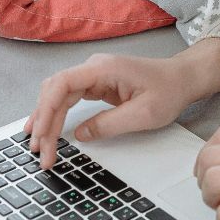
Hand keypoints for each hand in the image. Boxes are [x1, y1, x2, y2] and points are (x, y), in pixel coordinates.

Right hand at [25, 38, 219, 168]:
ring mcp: (93, 75)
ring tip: (37, 144)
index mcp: (103, 69)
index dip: (47, 110)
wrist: (183, 79)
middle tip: (39, 151)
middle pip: (54, 91)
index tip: (41, 135)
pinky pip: (67, 98)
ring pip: (57, 95)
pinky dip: (56, 114)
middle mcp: (93, 68)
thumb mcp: (143, 115)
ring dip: (46, 119)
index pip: (62, 84)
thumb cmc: (169, 90)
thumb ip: (109, 124)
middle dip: (43, 122)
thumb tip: (80, 135)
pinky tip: (45, 128)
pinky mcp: (96, 84)